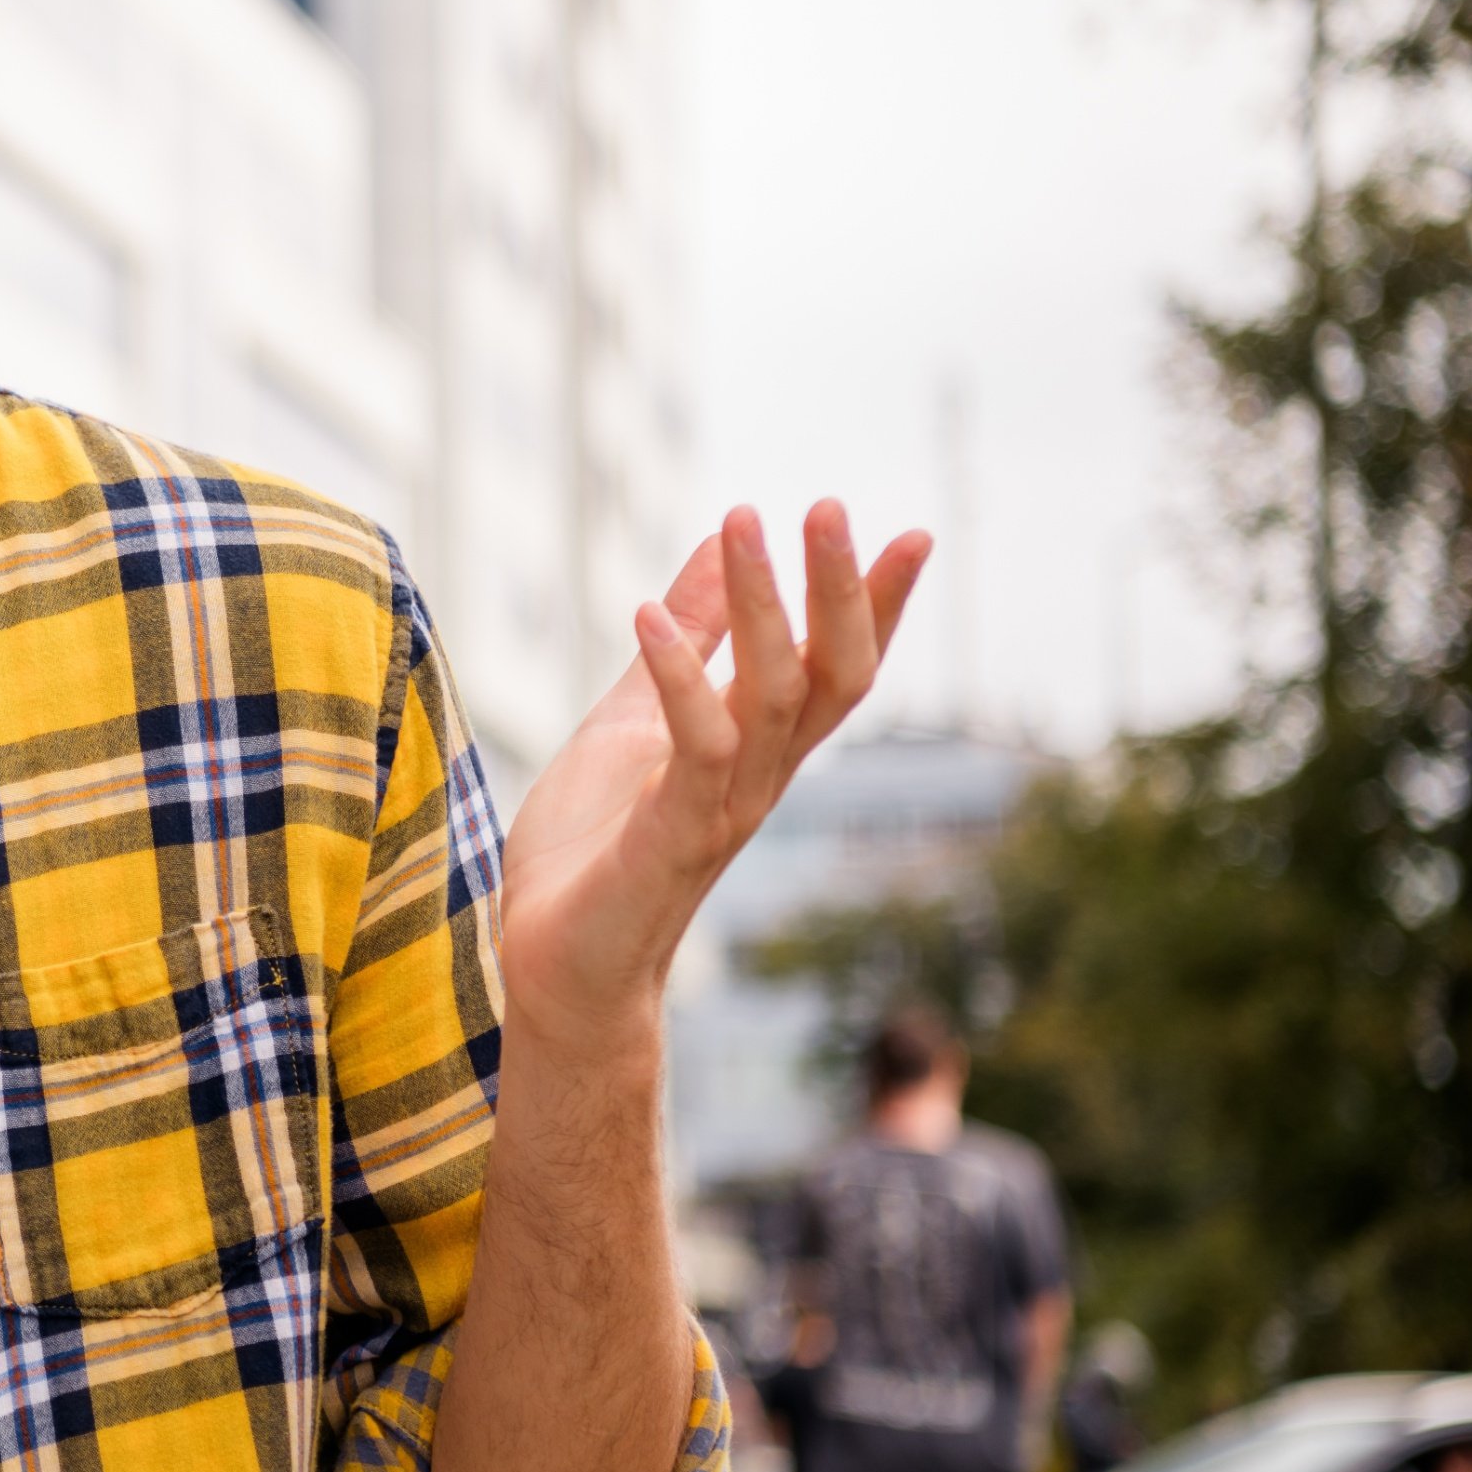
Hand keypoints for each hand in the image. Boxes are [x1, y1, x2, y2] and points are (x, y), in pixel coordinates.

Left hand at [498, 503, 930, 1044]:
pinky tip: (646, 616)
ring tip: (742, 520)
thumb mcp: (634, 716)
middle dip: (839, 590)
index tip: (915, 533)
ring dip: (761, 607)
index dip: (878, 604)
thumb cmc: (595, 849)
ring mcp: (723, 807)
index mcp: (758, 750)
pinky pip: (696, 748)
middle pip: (831, 676)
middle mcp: (759, 777)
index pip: (836, 667)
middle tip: (830, 505)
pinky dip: (679, 678)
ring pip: (772, 697)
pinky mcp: (671, 835)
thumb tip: (713, 550)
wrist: (556, 965)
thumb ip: (683, 641)